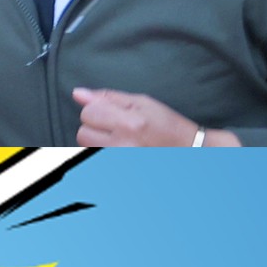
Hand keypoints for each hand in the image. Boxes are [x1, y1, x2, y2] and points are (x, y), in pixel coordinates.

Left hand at [70, 87, 228, 147]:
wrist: (188, 151)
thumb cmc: (167, 125)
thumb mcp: (142, 102)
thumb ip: (107, 97)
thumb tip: (78, 94)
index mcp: (129, 123)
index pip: (88, 113)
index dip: (97, 110)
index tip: (112, 114)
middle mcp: (123, 146)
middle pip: (83, 133)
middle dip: (95, 128)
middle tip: (117, 128)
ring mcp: (120, 162)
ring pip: (88, 149)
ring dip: (98, 143)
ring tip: (121, 140)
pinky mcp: (119, 172)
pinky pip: (97, 161)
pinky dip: (104, 154)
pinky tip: (121, 150)